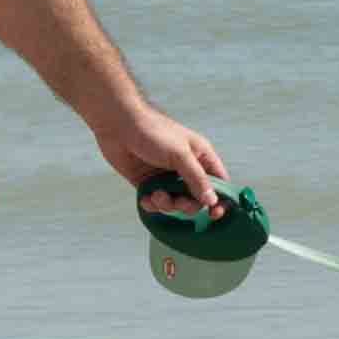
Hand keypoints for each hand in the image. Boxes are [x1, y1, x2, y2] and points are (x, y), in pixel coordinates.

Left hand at [93, 104, 229, 215]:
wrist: (118, 125)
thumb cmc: (152, 131)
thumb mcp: (180, 154)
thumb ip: (197, 179)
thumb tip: (212, 201)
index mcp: (200, 157)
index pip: (219, 182)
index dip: (220, 199)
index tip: (214, 213)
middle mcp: (186, 168)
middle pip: (197, 198)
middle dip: (187, 204)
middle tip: (178, 202)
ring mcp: (167, 177)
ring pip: (176, 203)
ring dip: (167, 204)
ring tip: (156, 196)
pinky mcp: (148, 183)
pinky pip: (156, 202)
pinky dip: (152, 204)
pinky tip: (145, 198)